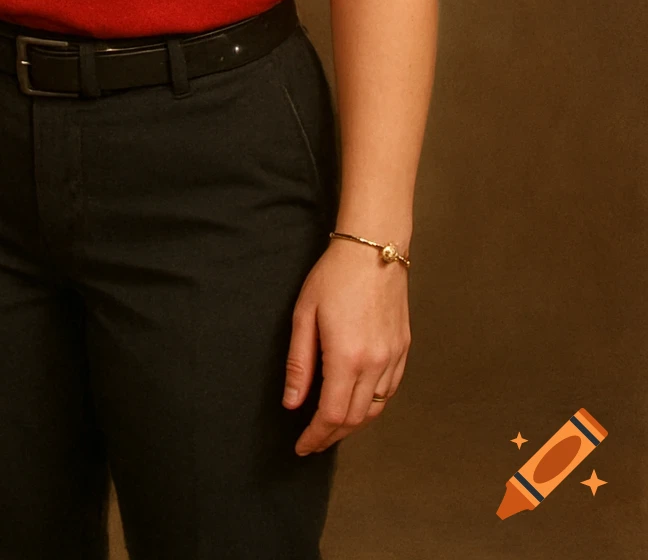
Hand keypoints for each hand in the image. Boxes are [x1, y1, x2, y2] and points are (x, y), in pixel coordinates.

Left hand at [282, 238, 410, 453]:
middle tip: (313, 441)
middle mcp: (375, 363)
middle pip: (355, 419)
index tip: (302, 446)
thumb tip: (292, 403)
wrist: (374, 249)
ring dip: (353, 423)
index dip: (316, 436)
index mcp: (347, 357)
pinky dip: (372, 404)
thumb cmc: (334, 276)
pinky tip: (358, 401)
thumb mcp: (304, 315)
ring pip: (375, 408)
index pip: (332, 415)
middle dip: (332, 436)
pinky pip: (389, 390)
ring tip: (332, 426)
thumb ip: (299, 364)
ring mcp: (393, 357)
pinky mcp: (403, 348)